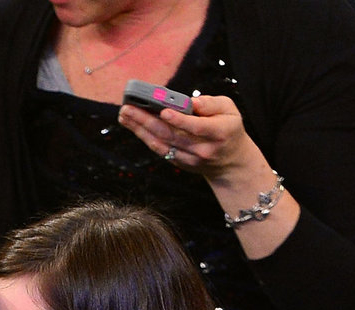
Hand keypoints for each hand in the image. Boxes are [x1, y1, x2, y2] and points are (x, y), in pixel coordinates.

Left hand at [118, 92, 259, 182]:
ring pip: (162, 144)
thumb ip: (213, 103)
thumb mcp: (230, 110)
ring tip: (124, 116)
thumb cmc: (229, 128)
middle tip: (128, 109)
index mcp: (218, 133)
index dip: (180, 120)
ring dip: (140, 130)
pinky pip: (160, 150)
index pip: (196, 127)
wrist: (230, 163)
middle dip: (147, 121)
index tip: (164, 112)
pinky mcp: (180, 163)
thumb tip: (192, 102)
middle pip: (171, 136)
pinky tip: (133, 127)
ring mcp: (189, 159)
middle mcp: (202, 149)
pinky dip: (145, 138)